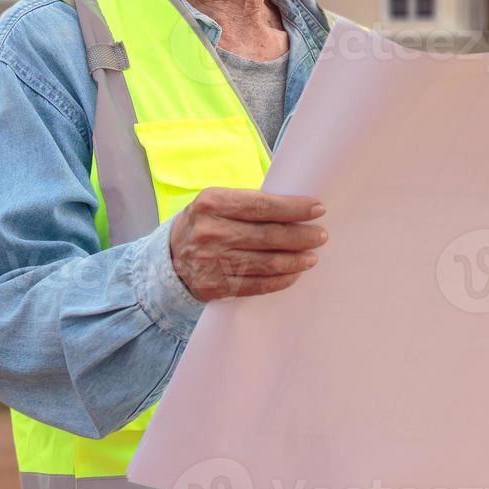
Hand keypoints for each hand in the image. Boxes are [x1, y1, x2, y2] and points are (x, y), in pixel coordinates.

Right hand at [169, 189, 327, 301]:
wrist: (168, 260)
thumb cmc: (203, 225)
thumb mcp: (216, 204)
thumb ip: (249, 205)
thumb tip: (295, 210)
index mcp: (211, 203)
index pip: (262, 206)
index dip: (293, 208)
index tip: (317, 209)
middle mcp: (210, 232)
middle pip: (268, 235)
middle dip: (300, 236)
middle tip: (320, 236)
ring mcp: (212, 261)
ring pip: (267, 262)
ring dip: (295, 260)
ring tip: (312, 256)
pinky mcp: (216, 286)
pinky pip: (258, 284)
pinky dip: (281, 279)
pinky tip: (294, 273)